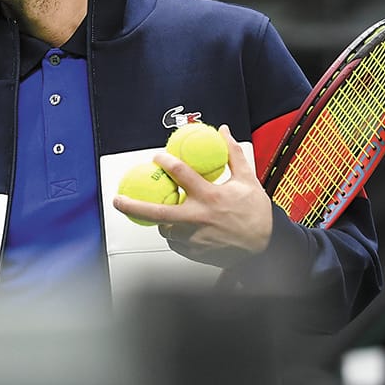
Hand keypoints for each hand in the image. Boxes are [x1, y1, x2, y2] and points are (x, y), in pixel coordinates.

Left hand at [111, 125, 273, 268]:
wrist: (266, 247)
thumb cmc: (256, 214)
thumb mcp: (247, 180)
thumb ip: (232, 154)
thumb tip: (223, 131)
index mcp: (210, 197)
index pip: (180, 174)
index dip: (165, 162)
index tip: (157, 157)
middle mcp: (198, 219)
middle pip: (156, 212)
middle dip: (132, 206)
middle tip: (118, 200)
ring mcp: (194, 239)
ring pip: (165, 229)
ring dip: (161, 220)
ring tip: (166, 212)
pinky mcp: (194, 253)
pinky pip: (175, 243)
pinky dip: (174, 234)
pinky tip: (179, 228)